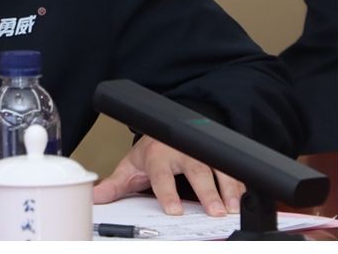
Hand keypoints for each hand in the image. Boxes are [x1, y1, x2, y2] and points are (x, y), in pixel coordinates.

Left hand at [92, 136, 241, 216]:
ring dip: (229, 188)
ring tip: (232, 207)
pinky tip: (242, 198)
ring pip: (219, 167)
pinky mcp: (217, 153)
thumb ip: (115, 184)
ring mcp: (202, 150)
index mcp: (158, 155)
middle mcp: (182, 151)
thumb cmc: (153, 150)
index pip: (162, 175)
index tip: (174, 210)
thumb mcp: (131, 165)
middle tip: (214, 210)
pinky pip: (232, 168)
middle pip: (197, 170)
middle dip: (208, 192)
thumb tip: (95, 197)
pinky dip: (239, 184)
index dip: (168, 193)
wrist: (172, 126)